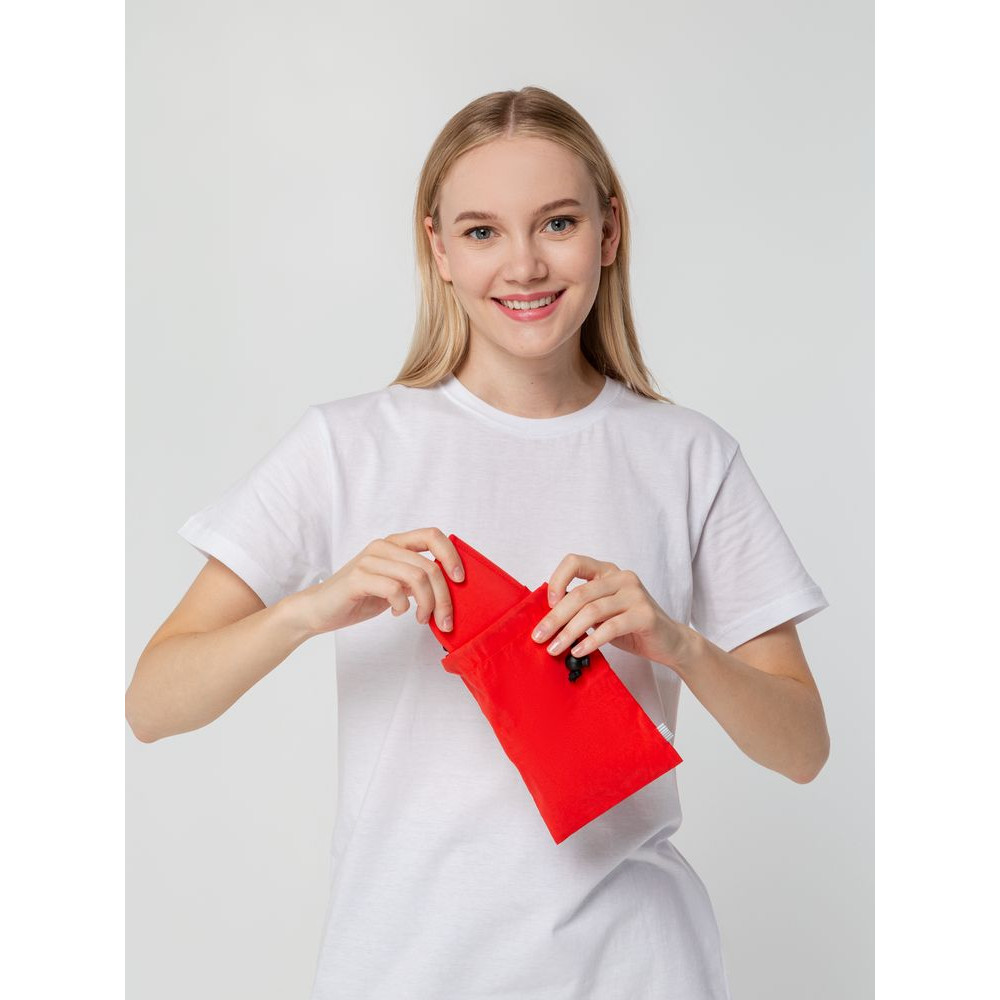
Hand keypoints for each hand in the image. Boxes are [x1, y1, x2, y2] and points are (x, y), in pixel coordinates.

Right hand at [294, 527, 464, 636]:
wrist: (320, 609)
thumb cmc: (360, 597)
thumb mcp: (396, 585)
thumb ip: (417, 580)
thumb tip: (451, 588)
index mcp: (396, 543)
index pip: (432, 535)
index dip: (452, 555)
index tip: (460, 580)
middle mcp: (384, 546)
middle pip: (430, 566)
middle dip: (444, 597)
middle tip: (445, 620)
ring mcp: (370, 559)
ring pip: (416, 578)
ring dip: (426, 605)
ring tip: (421, 619)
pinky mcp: (359, 577)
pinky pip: (394, 589)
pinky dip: (402, 606)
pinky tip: (398, 613)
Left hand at [529, 553, 690, 670]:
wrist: (670, 642)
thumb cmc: (631, 627)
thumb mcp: (602, 613)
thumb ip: (581, 608)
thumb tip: (546, 618)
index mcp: (608, 572)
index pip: (575, 562)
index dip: (557, 581)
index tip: (547, 605)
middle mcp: (622, 577)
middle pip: (579, 594)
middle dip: (555, 617)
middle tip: (539, 637)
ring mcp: (635, 594)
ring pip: (592, 611)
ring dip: (569, 632)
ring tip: (555, 649)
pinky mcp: (644, 614)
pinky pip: (610, 627)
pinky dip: (591, 641)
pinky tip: (579, 651)